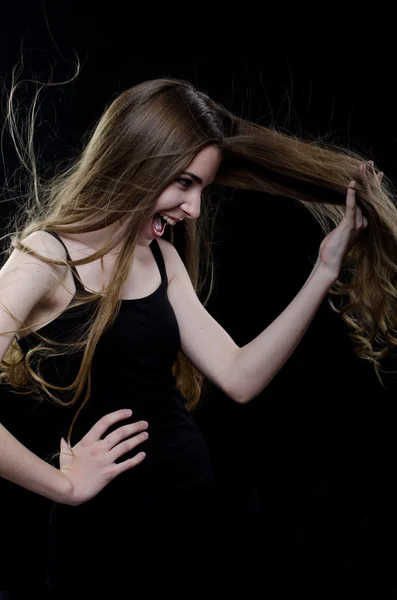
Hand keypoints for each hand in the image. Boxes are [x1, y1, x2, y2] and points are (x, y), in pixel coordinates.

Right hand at [59, 409, 148, 505]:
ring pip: (125, 446)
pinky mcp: (110, 472)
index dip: (118, 415)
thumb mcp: (65, 455)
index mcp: (88, 441)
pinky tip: (143, 455)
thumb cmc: (66, 472)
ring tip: (145, 435)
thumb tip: (62, 439)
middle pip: (120, 432)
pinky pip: (127, 464)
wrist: (69, 490)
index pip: (105, 422)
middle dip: (134, 426)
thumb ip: (65, 445)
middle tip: (144, 424)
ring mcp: (105, 460)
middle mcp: (98, 448)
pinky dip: (136, 459)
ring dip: (137, 439)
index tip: (128, 412)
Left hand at [317, 162, 381, 276]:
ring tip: (361, 167)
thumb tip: (347, 209)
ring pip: (361, 198)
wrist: (330, 263)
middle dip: (369, 179)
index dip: (372, 186)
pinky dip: (351, 195)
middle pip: (367, 196)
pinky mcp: (349, 226)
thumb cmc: (333, 248)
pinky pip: (351, 207)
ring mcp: (357, 224)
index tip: (375, 173)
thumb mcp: (341, 230)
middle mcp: (363, 222)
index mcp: (362, 222)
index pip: (368, 200)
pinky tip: (350, 184)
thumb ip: (346, 220)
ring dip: (360, 182)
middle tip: (369, 163)